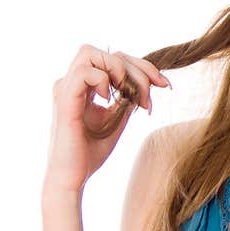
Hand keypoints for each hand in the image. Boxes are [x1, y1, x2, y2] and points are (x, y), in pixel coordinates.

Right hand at [43, 44, 170, 194]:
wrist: (73, 178)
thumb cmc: (91, 152)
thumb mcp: (118, 119)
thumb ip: (128, 97)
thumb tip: (149, 81)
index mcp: (84, 86)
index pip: (115, 59)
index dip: (144, 67)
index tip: (165, 85)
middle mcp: (72, 82)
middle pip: (108, 52)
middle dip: (138, 69)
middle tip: (149, 98)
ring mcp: (65, 88)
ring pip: (91, 53)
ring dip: (119, 70)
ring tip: (128, 95)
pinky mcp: (64, 100)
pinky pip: (84, 72)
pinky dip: (103, 80)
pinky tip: (109, 100)